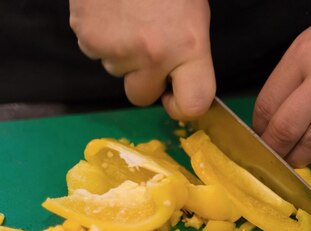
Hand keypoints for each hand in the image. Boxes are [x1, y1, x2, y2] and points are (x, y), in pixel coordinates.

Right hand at [69, 0, 214, 119]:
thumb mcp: (193, 15)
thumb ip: (189, 53)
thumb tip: (180, 84)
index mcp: (189, 46)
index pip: (194, 103)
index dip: (184, 106)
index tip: (177, 97)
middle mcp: (153, 53)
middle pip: (142, 96)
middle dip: (145, 80)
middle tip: (148, 48)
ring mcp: (115, 47)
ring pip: (116, 72)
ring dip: (122, 54)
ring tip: (129, 17)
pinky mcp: (86, 35)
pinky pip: (94, 50)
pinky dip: (101, 37)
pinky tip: (111, 12)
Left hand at [253, 0, 310, 166]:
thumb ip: (294, 75)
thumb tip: (275, 114)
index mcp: (304, 54)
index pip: (268, 104)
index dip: (259, 130)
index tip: (260, 140)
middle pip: (288, 128)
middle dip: (276, 152)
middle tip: (273, 163)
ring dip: (301, 157)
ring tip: (295, 162)